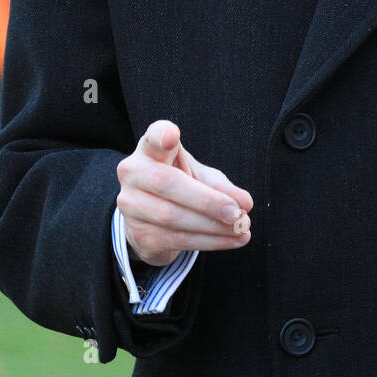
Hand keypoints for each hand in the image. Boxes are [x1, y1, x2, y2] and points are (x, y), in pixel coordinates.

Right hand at [116, 120, 253, 266]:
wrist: (151, 217)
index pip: (153, 137)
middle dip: (208, 201)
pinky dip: (210, 241)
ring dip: (214, 227)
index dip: (161, 136)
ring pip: (174, 218)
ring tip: (241, 229)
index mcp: (150, 150)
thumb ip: (220, 185)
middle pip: (169, 184)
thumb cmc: (180, 183)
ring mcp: (131, 206)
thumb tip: (245, 203)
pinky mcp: (138, 234)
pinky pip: (177, 240)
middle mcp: (134, 174)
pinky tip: (230, 240)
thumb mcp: (199, 176)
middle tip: (237, 213)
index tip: (171, 135)